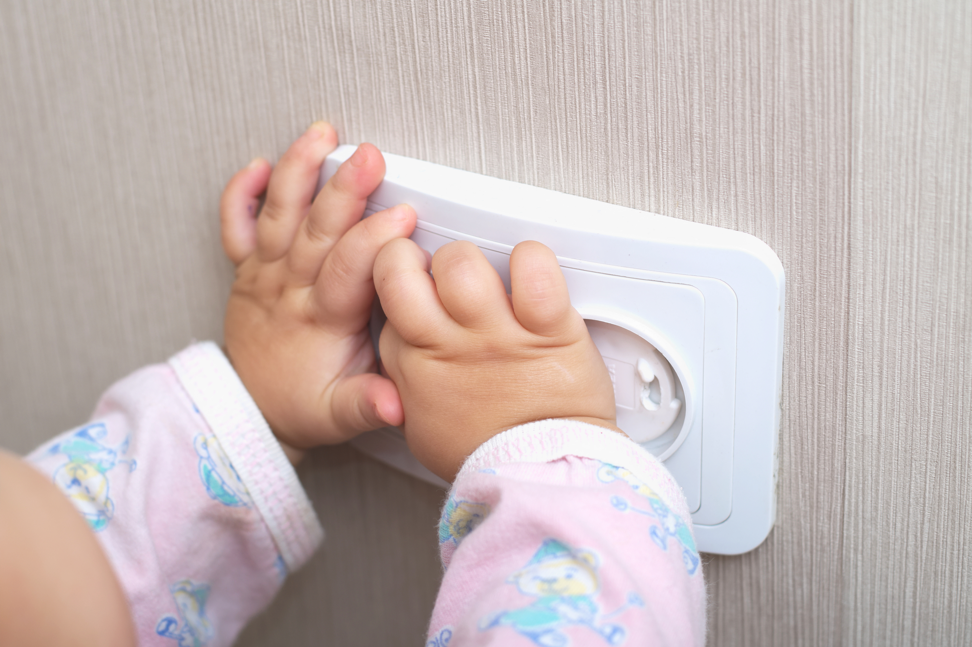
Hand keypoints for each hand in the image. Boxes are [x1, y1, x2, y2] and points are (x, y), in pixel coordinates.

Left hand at [220, 123, 415, 462]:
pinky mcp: (247, 270)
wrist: (251, 410)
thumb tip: (397, 404)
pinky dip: (241, 194)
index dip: (375, 240)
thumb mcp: (344, 415)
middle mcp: (289, 290)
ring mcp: (264, 275)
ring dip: (299, 172)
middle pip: (315, 231)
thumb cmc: (305, 405)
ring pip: (279, 215)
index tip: (403, 215)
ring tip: (320, 136)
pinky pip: (236, 226)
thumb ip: (370, 405)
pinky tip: (257, 165)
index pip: (348, 270)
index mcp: (320, 320)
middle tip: (370, 156)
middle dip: (343, 189)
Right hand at [374, 239, 621, 480]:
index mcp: (411, 362)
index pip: (385, 297)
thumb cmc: (484, 453)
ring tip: (493, 275)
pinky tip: (533, 270)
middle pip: (400, 268)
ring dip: (475, 258)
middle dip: (417, 256)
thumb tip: (409, 350)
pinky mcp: (548, 329)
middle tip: (446, 271)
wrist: (540, 479)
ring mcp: (495, 334)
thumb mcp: (419, 421)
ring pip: (462, 262)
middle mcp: (446, 342)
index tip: (418, 285)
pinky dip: (535, 259)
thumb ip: (407, 377)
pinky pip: (534, 270)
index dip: (402, 282)